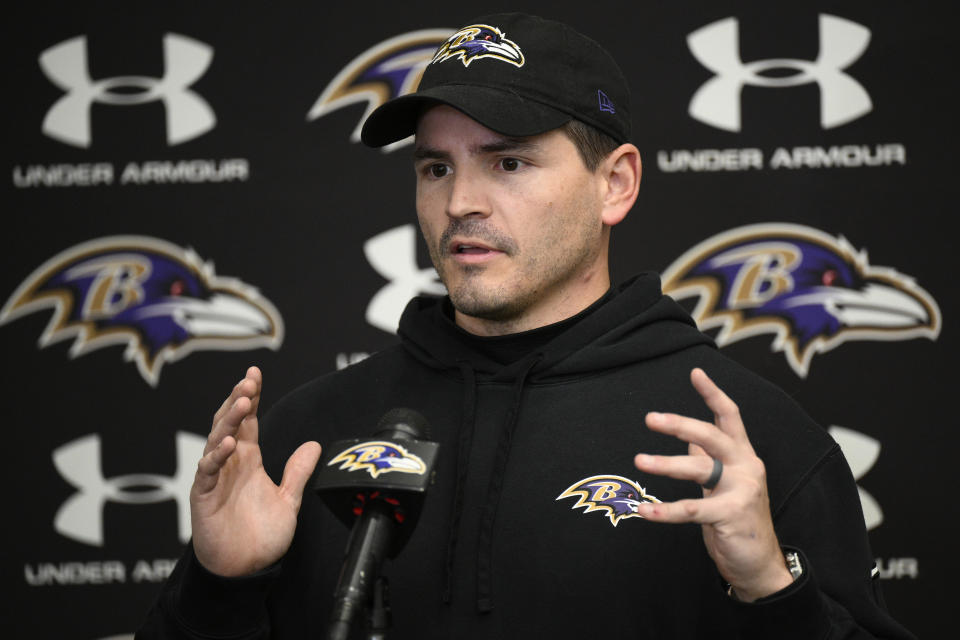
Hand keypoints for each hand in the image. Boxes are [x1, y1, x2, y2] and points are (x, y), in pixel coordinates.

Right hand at [190, 366, 321, 576]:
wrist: (245, 570)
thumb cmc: (260, 537)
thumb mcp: (288, 500)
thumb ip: (297, 472)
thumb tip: (313, 444)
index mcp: (248, 460)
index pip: (247, 421)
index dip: (250, 396)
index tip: (255, 374)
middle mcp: (230, 464)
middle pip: (229, 422)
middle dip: (238, 400)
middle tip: (249, 381)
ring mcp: (215, 478)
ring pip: (216, 440)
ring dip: (228, 421)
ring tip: (242, 402)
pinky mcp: (204, 496)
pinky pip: (208, 472)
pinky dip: (216, 456)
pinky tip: (228, 444)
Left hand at [633, 368, 792, 601]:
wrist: (759, 564)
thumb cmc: (737, 519)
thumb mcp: (724, 483)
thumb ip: (709, 458)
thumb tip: (688, 437)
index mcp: (744, 455)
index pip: (730, 416)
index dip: (712, 393)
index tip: (695, 372)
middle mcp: (746, 467)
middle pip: (712, 435)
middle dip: (680, 424)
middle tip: (650, 418)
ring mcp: (741, 490)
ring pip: (699, 468)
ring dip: (666, 463)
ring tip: (640, 461)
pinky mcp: (731, 516)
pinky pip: (692, 509)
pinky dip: (665, 510)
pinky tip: (644, 509)